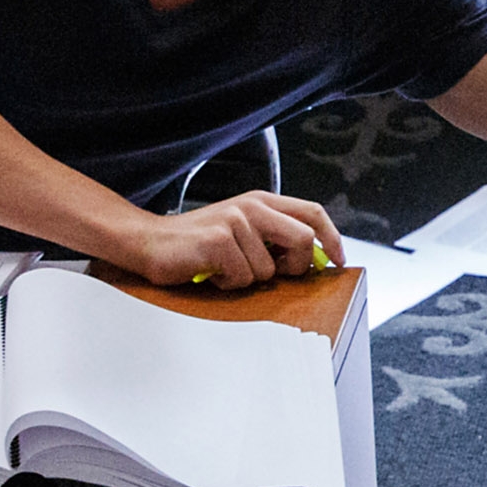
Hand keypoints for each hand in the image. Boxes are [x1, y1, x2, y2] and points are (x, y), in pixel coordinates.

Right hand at [129, 191, 345, 290]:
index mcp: (262, 201)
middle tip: (273, 274)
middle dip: (296, 266)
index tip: (338, 261)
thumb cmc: (197, 243)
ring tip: (223, 268)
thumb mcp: (242, 231)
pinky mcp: (218, 241)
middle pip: (303, 240)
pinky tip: (210, 273)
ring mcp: (235, 222)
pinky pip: (242, 279)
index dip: (332, 238)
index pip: (313, 213)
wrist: (148, 241)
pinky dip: (227, 285)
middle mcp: (252, 206)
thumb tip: (313, 259)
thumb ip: (274, 237)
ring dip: (247, 280)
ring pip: (268, 270)